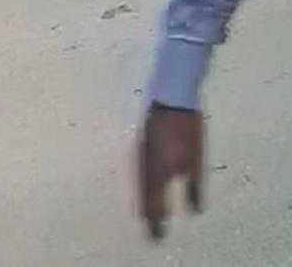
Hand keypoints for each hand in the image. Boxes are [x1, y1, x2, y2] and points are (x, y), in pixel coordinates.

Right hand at [138, 103, 204, 239]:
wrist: (170, 99)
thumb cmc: (186, 130)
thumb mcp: (195, 161)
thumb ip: (194, 187)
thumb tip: (195, 211)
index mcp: (156, 172)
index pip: (153, 204)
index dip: (155, 220)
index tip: (157, 235)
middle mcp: (143, 168)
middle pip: (143, 197)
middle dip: (148, 215)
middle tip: (152, 231)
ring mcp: (139, 156)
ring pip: (139, 186)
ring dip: (144, 202)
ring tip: (147, 216)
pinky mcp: (140, 147)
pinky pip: (139, 173)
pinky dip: (142, 186)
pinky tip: (146, 190)